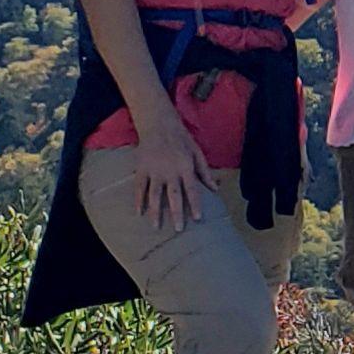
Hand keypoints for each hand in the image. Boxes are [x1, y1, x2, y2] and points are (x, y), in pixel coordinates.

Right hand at [131, 107, 211, 233]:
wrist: (159, 124)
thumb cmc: (181, 139)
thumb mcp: (197, 152)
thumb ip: (205, 172)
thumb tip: (215, 189)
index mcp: (185, 167)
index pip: (192, 189)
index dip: (195, 204)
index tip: (198, 219)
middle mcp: (170, 170)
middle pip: (173, 195)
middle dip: (176, 213)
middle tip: (179, 229)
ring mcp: (154, 170)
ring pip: (154, 194)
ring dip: (155, 211)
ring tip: (156, 227)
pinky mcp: (141, 168)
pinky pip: (139, 187)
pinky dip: (138, 200)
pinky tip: (138, 213)